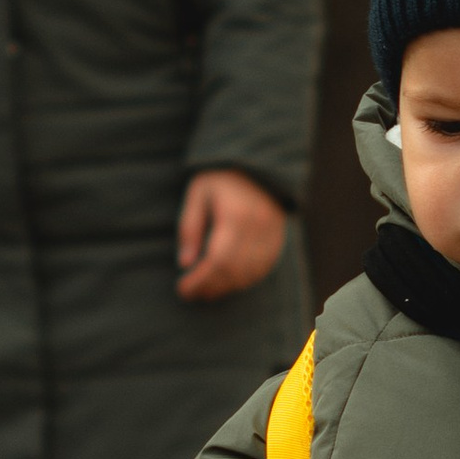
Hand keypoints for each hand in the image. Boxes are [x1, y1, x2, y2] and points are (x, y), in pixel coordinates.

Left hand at [176, 167, 286, 300]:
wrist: (258, 165)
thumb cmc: (221, 178)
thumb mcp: (198, 194)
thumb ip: (190, 228)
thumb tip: (185, 263)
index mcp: (236, 216)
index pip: (217, 260)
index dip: (199, 280)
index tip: (182, 288)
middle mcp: (257, 229)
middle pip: (233, 271)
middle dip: (209, 287)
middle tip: (190, 293)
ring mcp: (271, 236)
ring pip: (249, 274)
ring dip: (225, 287)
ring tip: (205, 291)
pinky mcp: (277, 240)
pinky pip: (262, 269)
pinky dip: (243, 281)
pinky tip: (227, 282)